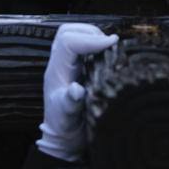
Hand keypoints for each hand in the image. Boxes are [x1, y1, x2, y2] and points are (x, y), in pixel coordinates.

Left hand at [36, 23, 118, 162]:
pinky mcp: (73, 66)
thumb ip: (71, 103)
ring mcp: (65, 64)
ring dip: (91, 34)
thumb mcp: (68, 117)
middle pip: (67, 32)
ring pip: (72, 35)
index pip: (68, 42)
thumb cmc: (64, 126)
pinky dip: (92, 42)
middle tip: (110, 42)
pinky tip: (106, 51)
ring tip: (109, 45)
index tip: (112, 43)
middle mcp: (59, 63)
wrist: (62, 137)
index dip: (90, 38)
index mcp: (56, 71)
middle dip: (90, 31)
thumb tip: (76, 90)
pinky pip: (79, 45)